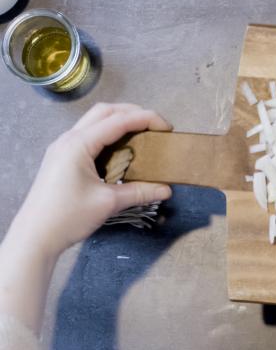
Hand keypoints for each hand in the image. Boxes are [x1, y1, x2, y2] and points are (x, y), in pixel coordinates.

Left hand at [11, 103, 172, 257]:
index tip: (167, 128)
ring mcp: (63, 147)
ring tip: (142, 135)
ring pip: (95, 121)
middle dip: (133, 113)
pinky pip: (88, 135)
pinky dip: (108, 134)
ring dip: (120, 122)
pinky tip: (121, 150)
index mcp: (79, 144)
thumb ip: (140, 191)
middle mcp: (69, 139)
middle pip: (105, 112)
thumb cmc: (68, 217)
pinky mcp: (62, 158)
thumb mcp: (109, 202)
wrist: (35, 237)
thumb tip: (166, 189)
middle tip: (155, 127)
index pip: (118, 120)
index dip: (146, 119)